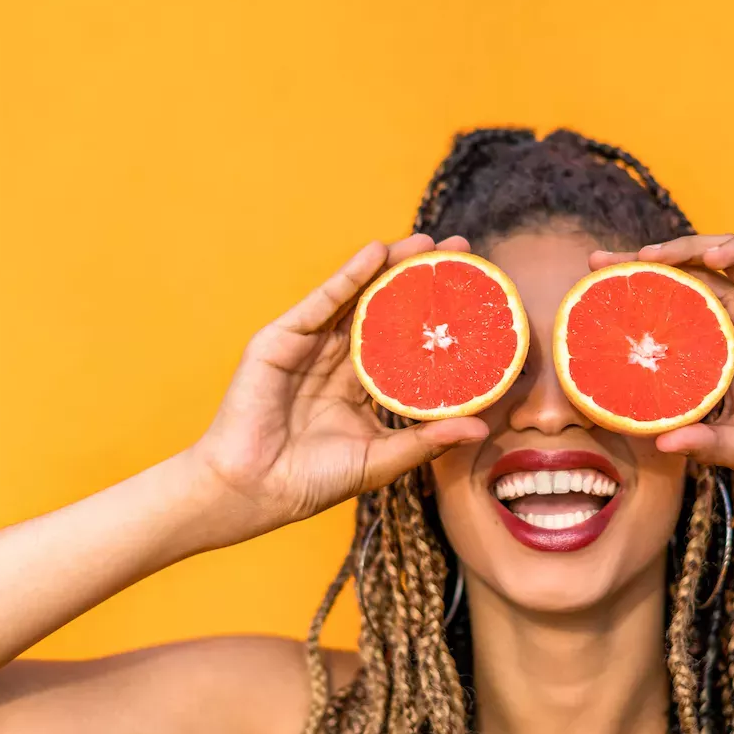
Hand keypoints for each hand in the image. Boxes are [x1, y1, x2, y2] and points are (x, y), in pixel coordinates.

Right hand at [189, 234, 489, 539]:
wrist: (253, 490)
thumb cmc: (312, 481)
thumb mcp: (380, 459)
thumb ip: (426, 441)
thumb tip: (480, 428)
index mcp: (362, 387)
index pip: (407, 343)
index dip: (438, 319)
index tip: (475, 296)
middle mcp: (338, 360)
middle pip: (386, 310)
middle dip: (420, 280)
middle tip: (459, 251)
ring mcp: (310, 346)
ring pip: (357, 298)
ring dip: (390, 267)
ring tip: (426, 243)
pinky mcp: (282, 338)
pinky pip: (322, 301)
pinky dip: (349, 276)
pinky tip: (376, 253)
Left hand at [592, 235, 733, 483]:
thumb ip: (704, 442)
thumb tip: (657, 443)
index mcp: (723, 353)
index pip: (670, 314)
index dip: (634, 304)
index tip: (591, 304)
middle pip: (685, 279)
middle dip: (642, 266)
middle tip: (599, 265)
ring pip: (721, 259)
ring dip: (683, 249)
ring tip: (648, 255)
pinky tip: (712, 256)